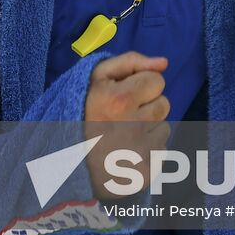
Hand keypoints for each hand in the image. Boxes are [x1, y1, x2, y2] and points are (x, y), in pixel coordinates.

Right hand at [84, 51, 170, 200]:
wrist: (70, 160)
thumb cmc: (84, 111)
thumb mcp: (97, 78)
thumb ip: (130, 62)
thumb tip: (164, 63)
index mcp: (119, 100)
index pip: (157, 80)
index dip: (141, 85)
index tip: (123, 95)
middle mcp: (133, 126)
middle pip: (164, 104)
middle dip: (147, 106)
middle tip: (122, 116)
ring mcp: (141, 153)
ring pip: (164, 127)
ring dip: (148, 128)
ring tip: (124, 133)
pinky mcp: (148, 172)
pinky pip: (162, 150)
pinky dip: (148, 149)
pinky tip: (128, 151)